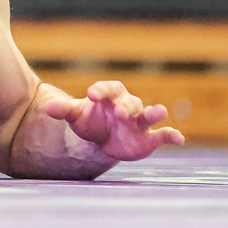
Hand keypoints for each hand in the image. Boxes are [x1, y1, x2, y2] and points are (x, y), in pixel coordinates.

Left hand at [42, 80, 184, 161]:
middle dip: (125, 107)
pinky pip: (162, 135)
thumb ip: (64, 111)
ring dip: (154, 113)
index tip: (91, 95)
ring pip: (148, 114)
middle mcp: (126, 105)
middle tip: (119, 113)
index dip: (100, 90)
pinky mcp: (149, 138)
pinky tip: (179, 138)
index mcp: (109, 95)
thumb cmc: (90, 121)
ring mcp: (139, 122)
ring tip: (159, 111)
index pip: (106, 89)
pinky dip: (171, 135)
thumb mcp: (75, 116)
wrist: (102, 139)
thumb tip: (48, 108)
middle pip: (129, 102)